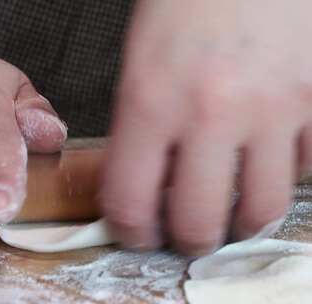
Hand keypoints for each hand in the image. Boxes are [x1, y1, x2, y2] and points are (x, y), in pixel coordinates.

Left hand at [102, 0, 311, 255]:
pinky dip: (285, 178)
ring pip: (261, 209)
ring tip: (229, 215)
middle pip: (198, 222)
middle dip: (187, 241)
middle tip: (184, 235)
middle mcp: (210, 113)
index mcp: (151, 101)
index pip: (130, 200)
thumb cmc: (183, 2)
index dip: (130, 231)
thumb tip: (146, 182)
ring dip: (240, 224)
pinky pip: (307, 169)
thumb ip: (140, 128)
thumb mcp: (138, 62)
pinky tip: (268, 165)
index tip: (136, 233)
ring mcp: (270, 109)